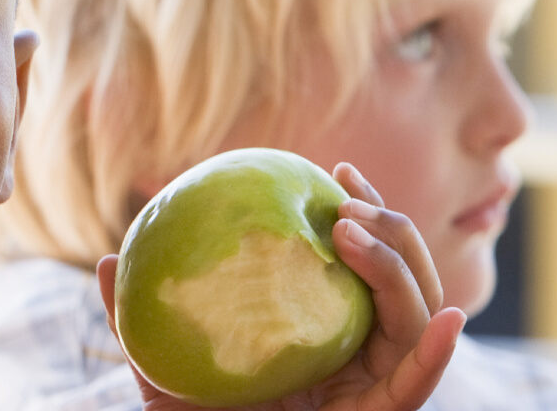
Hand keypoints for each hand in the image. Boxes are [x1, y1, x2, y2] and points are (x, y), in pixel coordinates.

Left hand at [96, 162, 465, 410]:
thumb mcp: (160, 368)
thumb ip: (137, 318)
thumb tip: (108, 260)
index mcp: (322, 333)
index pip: (357, 263)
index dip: (363, 212)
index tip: (337, 170)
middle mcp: (356, 356)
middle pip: (400, 281)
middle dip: (391, 229)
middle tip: (348, 197)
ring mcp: (372, 387)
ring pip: (414, 318)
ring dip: (398, 268)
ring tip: (357, 233)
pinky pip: (416, 386)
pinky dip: (435, 353)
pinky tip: (448, 320)